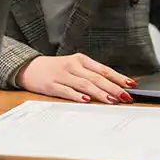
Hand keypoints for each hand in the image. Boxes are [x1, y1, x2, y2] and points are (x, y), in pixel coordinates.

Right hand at [15, 53, 136, 103]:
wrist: (28, 67)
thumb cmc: (56, 69)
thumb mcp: (74, 66)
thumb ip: (91, 75)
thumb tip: (114, 87)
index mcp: (80, 60)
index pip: (103, 69)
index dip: (118, 77)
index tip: (131, 85)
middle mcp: (72, 66)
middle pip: (96, 77)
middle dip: (113, 88)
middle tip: (126, 96)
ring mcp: (61, 75)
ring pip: (84, 84)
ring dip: (99, 93)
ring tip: (112, 100)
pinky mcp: (51, 85)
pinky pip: (67, 91)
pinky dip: (77, 95)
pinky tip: (86, 100)